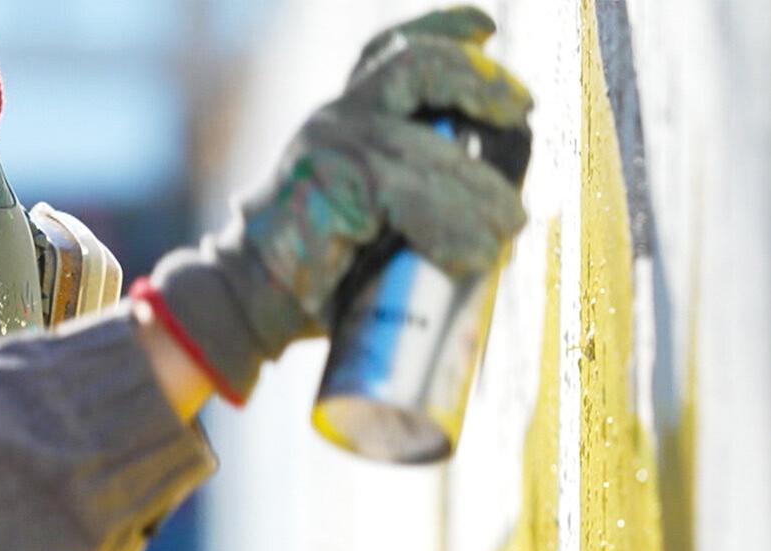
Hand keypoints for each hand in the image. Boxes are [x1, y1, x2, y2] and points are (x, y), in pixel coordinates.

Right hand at [138, 6, 531, 404]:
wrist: (249, 301)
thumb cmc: (319, 269)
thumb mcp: (371, 215)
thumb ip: (416, 190)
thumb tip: (500, 200)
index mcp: (343, 118)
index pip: (392, 52)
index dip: (443, 29)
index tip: (486, 29)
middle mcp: (334, 118)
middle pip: (418, 68)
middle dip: (481, 82)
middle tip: (522, 114)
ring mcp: (328, 145)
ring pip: (427, 147)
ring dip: (481, 189)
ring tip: (510, 226)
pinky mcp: (329, 185)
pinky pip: (409, 195)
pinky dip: (454, 225)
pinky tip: (475, 252)